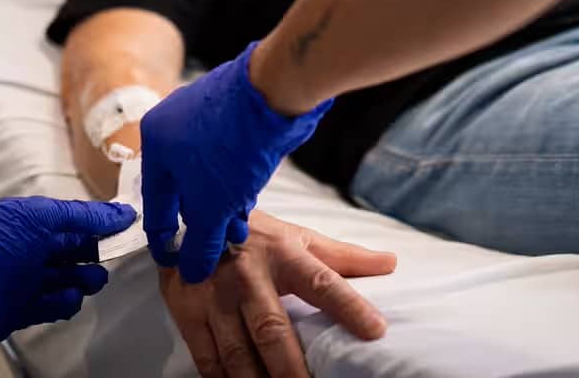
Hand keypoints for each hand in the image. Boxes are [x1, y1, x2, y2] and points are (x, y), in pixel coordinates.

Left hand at [0, 196, 135, 348]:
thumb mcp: (37, 219)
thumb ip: (80, 216)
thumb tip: (119, 211)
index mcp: (32, 222)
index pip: (75, 220)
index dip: (101, 221)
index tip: (128, 223)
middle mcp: (30, 250)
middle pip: (74, 251)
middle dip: (96, 251)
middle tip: (114, 253)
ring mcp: (26, 282)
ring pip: (67, 279)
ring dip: (84, 279)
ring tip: (90, 278)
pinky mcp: (21, 311)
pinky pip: (53, 306)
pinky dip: (65, 302)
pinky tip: (69, 295)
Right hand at [140, 42, 331, 282]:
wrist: (274, 91)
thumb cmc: (231, 144)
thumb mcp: (211, 206)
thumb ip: (200, 242)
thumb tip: (192, 271)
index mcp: (155, 141)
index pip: (154, 202)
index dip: (165, 237)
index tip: (174, 260)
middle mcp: (173, 124)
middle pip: (182, 186)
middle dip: (201, 220)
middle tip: (215, 245)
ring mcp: (203, 113)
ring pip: (207, 172)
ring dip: (221, 203)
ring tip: (238, 228)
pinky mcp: (231, 110)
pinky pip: (226, 154)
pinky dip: (234, 180)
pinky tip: (249, 197)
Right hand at [159, 211, 395, 377]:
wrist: (189, 216)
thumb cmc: (253, 234)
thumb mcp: (297, 237)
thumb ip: (342, 257)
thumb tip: (391, 263)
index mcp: (281, 254)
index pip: (322, 282)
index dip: (349, 306)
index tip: (375, 330)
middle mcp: (247, 276)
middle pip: (272, 330)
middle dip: (291, 368)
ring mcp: (213, 296)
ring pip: (237, 352)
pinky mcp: (187, 311)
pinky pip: (207, 357)